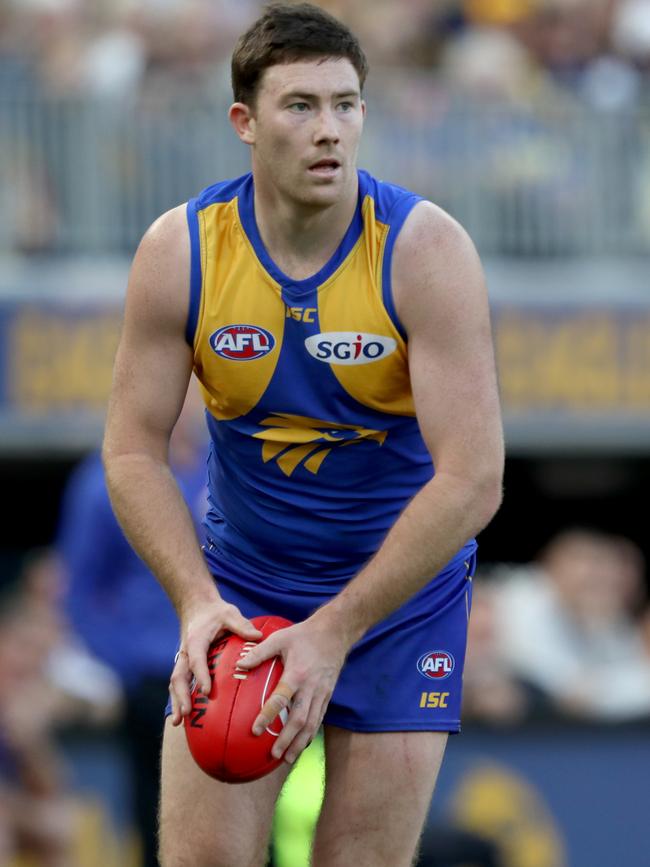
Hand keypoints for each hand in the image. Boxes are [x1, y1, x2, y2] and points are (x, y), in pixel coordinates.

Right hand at [169, 600, 261, 725]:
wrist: (197, 606)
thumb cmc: (215, 612)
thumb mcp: (230, 614)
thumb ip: (242, 625)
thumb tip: (258, 637)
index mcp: (196, 640)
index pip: (197, 660)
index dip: (200, 676)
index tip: (206, 691)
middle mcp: (186, 652)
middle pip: (178, 676)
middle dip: (181, 696)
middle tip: (185, 714)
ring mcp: (184, 659)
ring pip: (175, 682)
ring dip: (176, 701)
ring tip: (177, 722)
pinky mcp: (186, 664)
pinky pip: (180, 682)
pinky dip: (179, 698)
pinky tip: (184, 715)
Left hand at [236, 616, 348, 763]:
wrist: (335, 633)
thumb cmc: (303, 635)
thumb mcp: (280, 638)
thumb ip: (260, 652)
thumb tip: (239, 664)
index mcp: (297, 673)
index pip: (281, 698)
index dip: (268, 715)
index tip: (255, 730)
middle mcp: (311, 687)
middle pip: (300, 719)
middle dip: (287, 739)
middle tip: (274, 754)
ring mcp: (322, 693)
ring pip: (312, 723)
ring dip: (300, 743)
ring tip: (287, 759)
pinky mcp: (327, 695)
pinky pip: (319, 718)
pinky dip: (310, 734)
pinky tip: (301, 744)